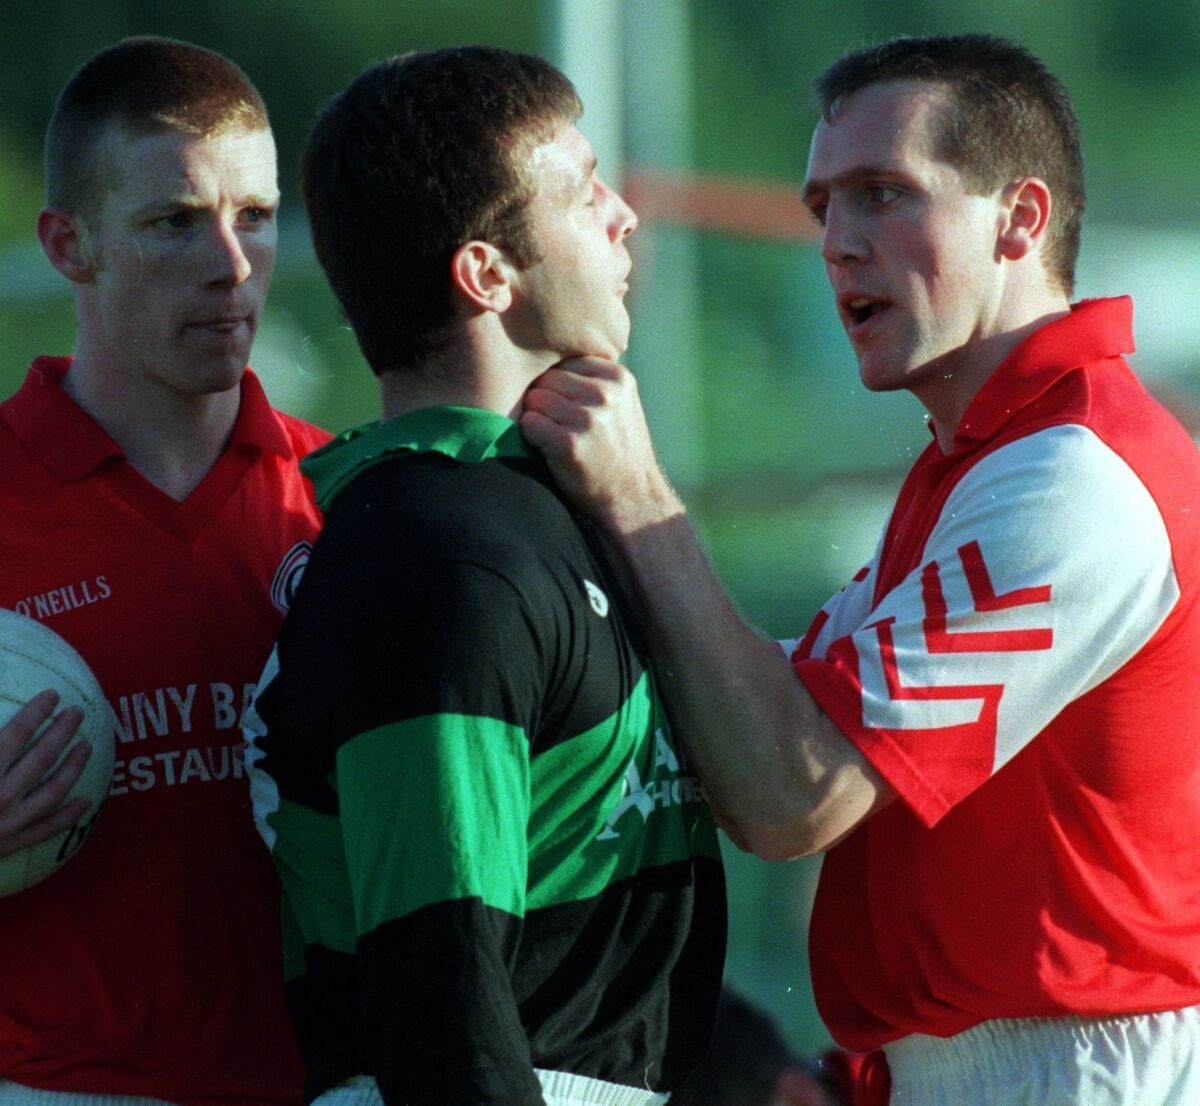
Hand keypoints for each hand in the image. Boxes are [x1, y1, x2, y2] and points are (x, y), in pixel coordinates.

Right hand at [0, 690, 91, 858]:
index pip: (15, 736)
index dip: (36, 713)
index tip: (53, 695)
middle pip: (39, 759)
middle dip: (61, 733)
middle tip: (77, 712)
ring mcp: (6, 826)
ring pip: (51, 792)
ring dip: (73, 768)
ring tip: (87, 746)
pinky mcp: (8, 846)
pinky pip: (45, 830)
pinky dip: (67, 816)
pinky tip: (86, 800)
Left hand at [521, 357, 682, 534]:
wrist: (631, 498)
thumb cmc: (617, 450)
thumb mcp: (620, 404)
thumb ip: (594, 377)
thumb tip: (546, 348)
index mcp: (618, 378)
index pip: (565, 360)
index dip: (560, 384)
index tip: (570, 406)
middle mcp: (606, 394)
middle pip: (547, 378)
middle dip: (546, 399)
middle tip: (560, 425)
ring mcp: (588, 419)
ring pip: (535, 399)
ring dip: (538, 419)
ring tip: (558, 437)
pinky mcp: (569, 443)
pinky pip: (529, 424)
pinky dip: (532, 437)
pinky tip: (549, 449)